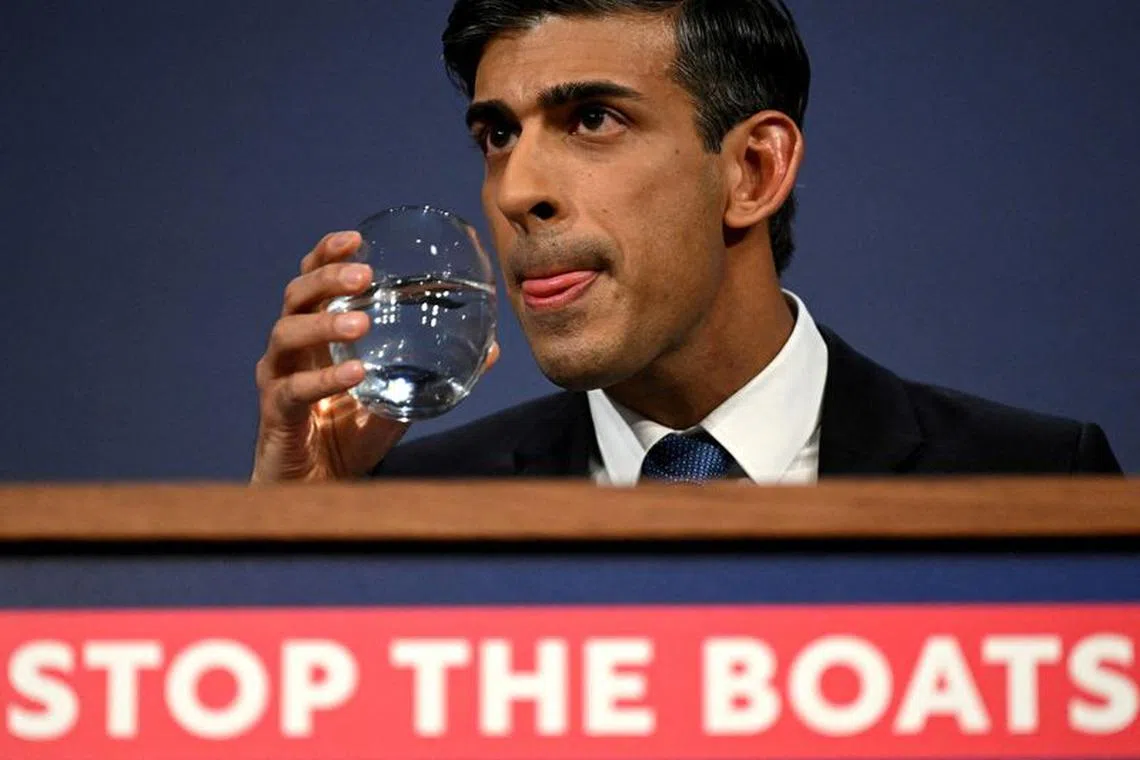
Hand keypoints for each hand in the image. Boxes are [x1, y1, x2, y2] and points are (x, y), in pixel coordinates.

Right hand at [251, 231, 499, 481]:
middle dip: (327, 278)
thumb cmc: (352, 435)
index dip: (326, 255)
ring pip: (287, 334)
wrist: (320, 489)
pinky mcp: (277, 414)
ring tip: (362, 322)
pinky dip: (325, 378)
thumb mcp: (402, 395)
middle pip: (296, 295)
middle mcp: (292, 349)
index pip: (312, 281)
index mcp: (316, 335)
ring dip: (325, 322)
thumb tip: (492, 349)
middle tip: (364, 275)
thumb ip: (437, 371)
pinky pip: (295, 390)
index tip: (355, 238)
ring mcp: (278, 379)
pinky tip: (355, 372)